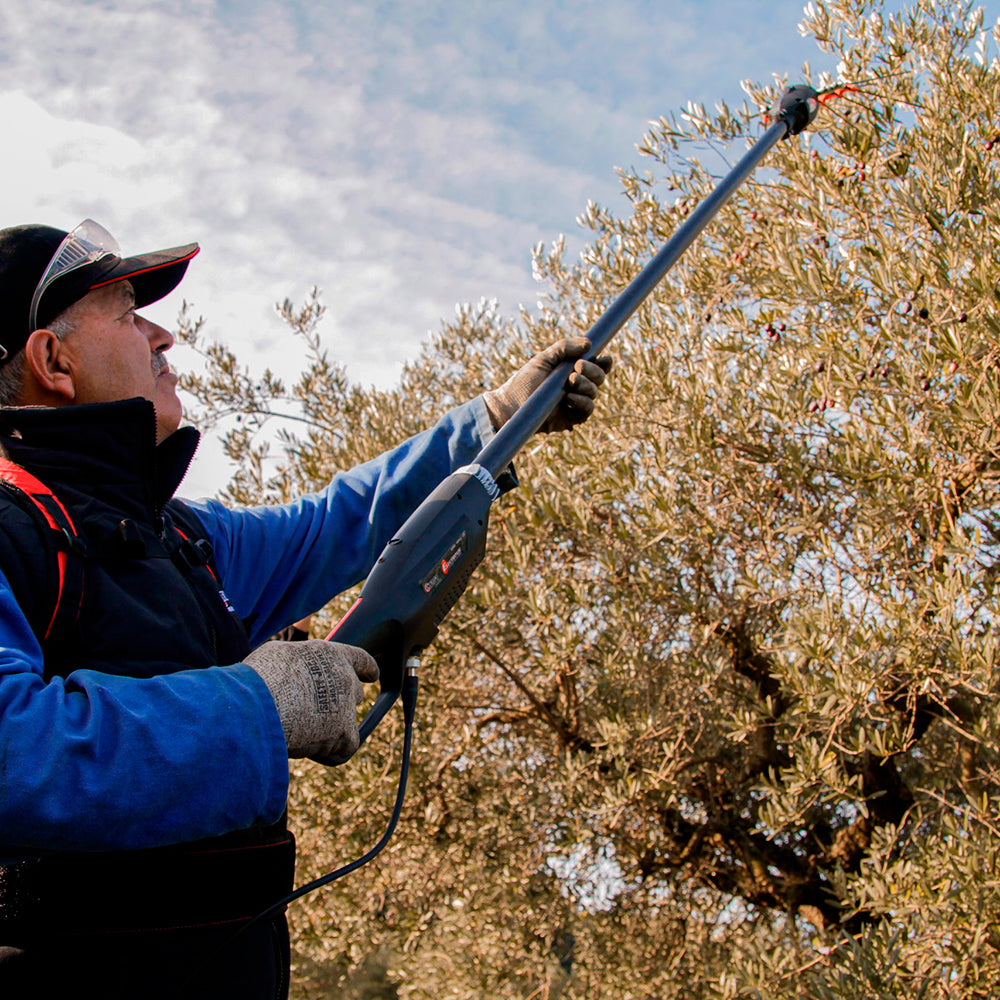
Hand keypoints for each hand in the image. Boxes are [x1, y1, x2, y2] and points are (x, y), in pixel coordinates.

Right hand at [246, 639, 378, 764]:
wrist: (262, 705)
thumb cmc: (261, 678)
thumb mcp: (278, 656)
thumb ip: (296, 663)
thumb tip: (292, 673)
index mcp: (331, 655)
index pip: (360, 659)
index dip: (366, 669)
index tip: (372, 675)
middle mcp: (345, 678)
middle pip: (353, 693)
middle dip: (340, 702)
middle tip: (315, 712)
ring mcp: (347, 706)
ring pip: (345, 722)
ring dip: (327, 729)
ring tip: (297, 730)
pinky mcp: (344, 732)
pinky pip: (345, 745)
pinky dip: (331, 750)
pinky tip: (309, 747)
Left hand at [482, 337, 612, 432]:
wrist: (511, 404)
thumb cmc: (525, 381)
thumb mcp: (544, 358)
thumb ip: (565, 347)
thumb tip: (589, 343)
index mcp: (573, 370)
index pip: (597, 365)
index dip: (604, 362)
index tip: (602, 357)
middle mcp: (577, 386)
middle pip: (599, 377)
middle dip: (593, 370)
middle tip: (577, 367)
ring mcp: (576, 402)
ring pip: (594, 392)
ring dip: (586, 384)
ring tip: (570, 381)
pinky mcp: (572, 417)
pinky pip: (588, 409)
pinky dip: (583, 401)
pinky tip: (569, 397)